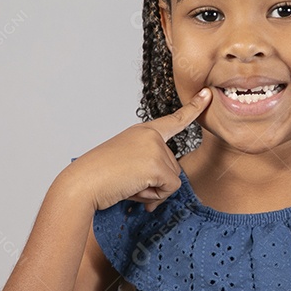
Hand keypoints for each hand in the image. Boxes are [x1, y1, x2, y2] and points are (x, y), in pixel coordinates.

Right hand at [67, 87, 212, 211]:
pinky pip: (170, 189)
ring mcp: (155, 148)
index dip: (193, 108)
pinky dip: (154, 196)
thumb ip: (150, 166)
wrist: (82, 183)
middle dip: (155, 182)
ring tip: (127, 184)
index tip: (207, 94)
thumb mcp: (127, 162)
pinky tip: (133, 189)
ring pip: (172, 180)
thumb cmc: (99, 176)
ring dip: (153, 190)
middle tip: (128, 181)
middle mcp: (151, 136)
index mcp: (142, 132)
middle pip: (173, 167)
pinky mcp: (157, 165)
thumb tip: (168, 187)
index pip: (173, 120)